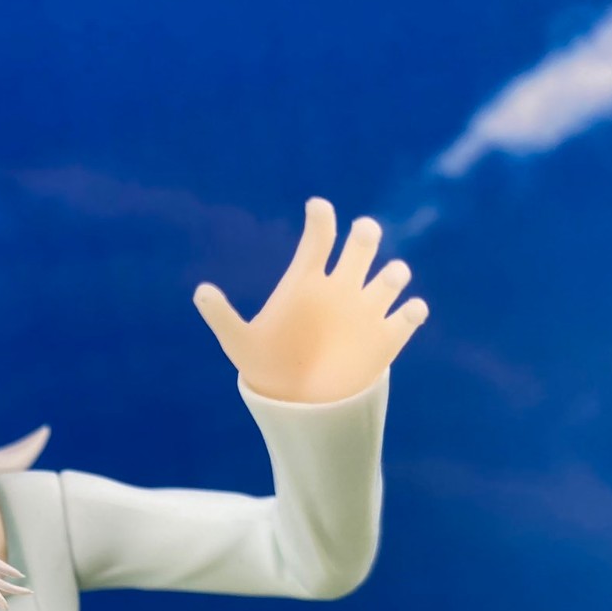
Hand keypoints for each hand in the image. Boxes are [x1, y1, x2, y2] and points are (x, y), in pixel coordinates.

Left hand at [194, 197, 427, 403]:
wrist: (296, 402)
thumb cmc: (266, 365)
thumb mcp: (240, 344)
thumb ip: (222, 317)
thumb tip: (200, 291)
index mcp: (308, 279)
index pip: (320, 236)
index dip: (321, 217)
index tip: (317, 208)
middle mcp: (340, 287)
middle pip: (363, 244)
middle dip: (365, 236)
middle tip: (360, 238)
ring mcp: (366, 310)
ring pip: (393, 275)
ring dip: (393, 275)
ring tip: (384, 283)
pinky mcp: (387, 336)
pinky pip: (410, 314)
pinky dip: (412, 311)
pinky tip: (404, 315)